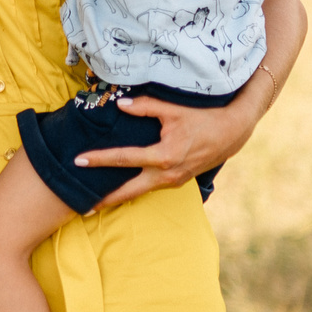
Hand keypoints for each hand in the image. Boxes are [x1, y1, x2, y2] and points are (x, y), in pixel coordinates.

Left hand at [74, 94, 254, 212]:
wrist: (232, 133)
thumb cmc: (203, 118)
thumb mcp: (173, 110)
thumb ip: (145, 106)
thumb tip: (119, 104)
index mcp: (164, 156)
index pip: (124, 159)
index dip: (99, 159)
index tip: (78, 160)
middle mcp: (167, 174)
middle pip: (129, 191)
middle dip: (105, 199)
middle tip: (82, 206)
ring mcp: (173, 181)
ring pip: (140, 193)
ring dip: (119, 197)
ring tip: (96, 202)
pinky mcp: (177, 182)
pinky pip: (150, 188)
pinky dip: (134, 191)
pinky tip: (121, 191)